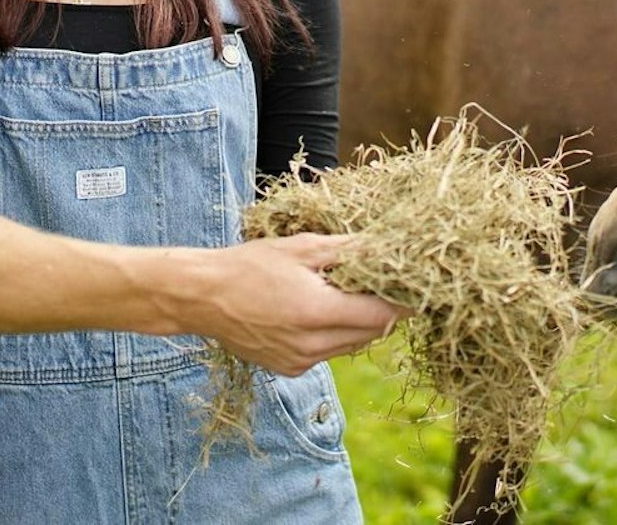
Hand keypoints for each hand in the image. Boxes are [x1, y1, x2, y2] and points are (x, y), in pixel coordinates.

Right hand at [199, 233, 403, 375]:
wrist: (202, 297)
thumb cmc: (249, 265)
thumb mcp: (301, 248)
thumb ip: (347, 251)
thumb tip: (384, 247)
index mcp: (318, 313)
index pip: (381, 316)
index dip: (401, 302)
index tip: (414, 288)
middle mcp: (312, 345)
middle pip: (370, 334)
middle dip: (382, 312)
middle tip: (384, 287)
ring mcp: (300, 361)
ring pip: (350, 346)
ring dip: (358, 324)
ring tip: (349, 296)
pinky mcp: (289, 369)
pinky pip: (327, 353)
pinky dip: (333, 336)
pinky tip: (318, 312)